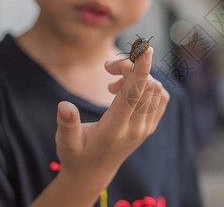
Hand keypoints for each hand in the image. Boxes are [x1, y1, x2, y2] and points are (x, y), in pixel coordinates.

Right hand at [54, 47, 168, 190]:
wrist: (94, 173)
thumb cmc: (76, 156)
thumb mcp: (65, 143)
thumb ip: (66, 124)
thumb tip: (63, 105)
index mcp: (114, 130)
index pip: (133, 95)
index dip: (140, 71)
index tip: (145, 50)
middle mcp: (135, 128)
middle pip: (145, 86)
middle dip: (129, 67)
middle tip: (107, 67)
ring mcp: (146, 127)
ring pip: (155, 89)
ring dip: (138, 76)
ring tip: (113, 84)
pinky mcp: (150, 125)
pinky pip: (160, 97)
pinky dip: (148, 85)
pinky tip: (128, 89)